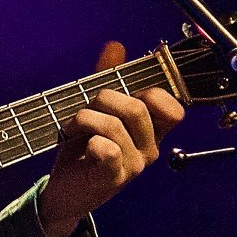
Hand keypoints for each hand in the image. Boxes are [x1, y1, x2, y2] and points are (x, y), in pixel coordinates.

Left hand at [38, 40, 185, 236]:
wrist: (64, 191)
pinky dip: (92, 142)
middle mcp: (148, 148)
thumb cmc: (82, 149)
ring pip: (115, 126)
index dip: (150, 93)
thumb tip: (117, 46)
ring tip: (71, 130)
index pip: (172, 107)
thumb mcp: (95, 110)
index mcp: (150, 131)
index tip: (121, 94)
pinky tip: (83, 147)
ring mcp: (134, 165)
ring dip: (84, 120)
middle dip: (101, 100)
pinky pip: (110, 150)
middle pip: (136, 108)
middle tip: (82, 113)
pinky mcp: (113, 178)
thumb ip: (107, 79)